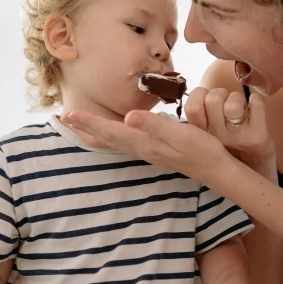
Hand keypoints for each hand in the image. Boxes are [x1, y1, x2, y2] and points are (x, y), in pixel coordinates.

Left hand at [61, 110, 232, 182]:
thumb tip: (128, 117)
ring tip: (83, 126)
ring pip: (115, 141)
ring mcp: (149, 151)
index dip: (89, 122)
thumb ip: (154, 125)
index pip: (110, 130)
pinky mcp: (156, 150)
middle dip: (87, 127)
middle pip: (108, 137)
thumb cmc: (202, 150)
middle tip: (65, 118)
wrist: (217, 169)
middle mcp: (142, 148)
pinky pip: (126, 142)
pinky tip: (117, 132)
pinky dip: (113, 135)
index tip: (69, 114)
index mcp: (144, 142)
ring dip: (98, 132)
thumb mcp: (180, 134)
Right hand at [184, 88, 275, 176]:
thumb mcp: (208, 137)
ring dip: (237, 98)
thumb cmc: (229, 148)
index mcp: (201, 135)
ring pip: (233, 103)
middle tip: (226, 103)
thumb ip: (202, 118)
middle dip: (221, 93)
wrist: (254, 172)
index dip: (200, 94)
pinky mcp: (257, 137)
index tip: (207, 99)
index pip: (192, 107)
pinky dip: (256, 100)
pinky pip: (256, 104)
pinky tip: (254, 108)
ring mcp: (237, 138)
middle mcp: (216, 138)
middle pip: (213, 99)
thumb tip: (199, 93)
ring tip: (240, 108)